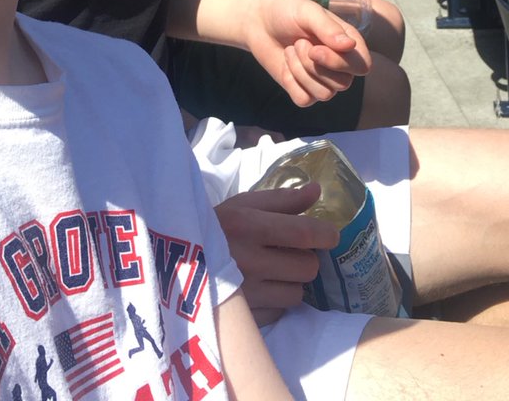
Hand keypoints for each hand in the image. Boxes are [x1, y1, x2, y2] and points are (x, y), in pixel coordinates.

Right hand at [216, 182, 337, 324]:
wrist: (177, 260)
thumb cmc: (216, 226)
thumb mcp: (243, 204)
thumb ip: (282, 199)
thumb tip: (317, 191)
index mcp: (248, 226)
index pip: (302, 232)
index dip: (325, 234)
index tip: (331, 235)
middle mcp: (248, 261)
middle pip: (307, 267)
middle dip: (305, 258)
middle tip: (292, 252)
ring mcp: (246, 294)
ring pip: (297, 293)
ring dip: (292, 282)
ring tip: (276, 272)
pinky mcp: (244, 318)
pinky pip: (280, 312)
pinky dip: (277, 301)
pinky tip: (263, 288)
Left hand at [242, 0, 370, 107]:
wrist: (258, 22)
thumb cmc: (287, 12)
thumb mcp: (307, 12)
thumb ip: (328, 28)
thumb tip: (350, 45)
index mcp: (347, 43)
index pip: (362, 66)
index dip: (341, 63)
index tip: (316, 49)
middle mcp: (339, 65)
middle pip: (343, 83)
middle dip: (314, 65)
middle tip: (298, 43)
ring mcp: (322, 80)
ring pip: (324, 94)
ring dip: (301, 71)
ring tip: (291, 50)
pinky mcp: (303, 91)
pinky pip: (305, 99)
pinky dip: (292, 82)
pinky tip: (286, 64)